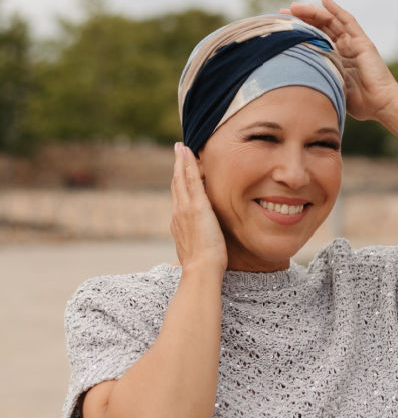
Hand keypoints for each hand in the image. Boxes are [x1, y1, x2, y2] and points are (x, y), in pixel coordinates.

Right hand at [170, 143, 227, 273]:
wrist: (201, 270)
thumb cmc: (202, 267)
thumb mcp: (196, 252)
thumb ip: (196, 243)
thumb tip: (197, 245)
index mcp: (178, 223)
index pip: (178, 198)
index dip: (178, 183)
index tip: (179, 172)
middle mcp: (178, 213)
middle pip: (176, 184)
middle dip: (177, 166)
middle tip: (178, 150)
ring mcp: (185, 209)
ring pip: (181, 179)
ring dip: (181, 161)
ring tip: (181, 147)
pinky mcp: (197, 206)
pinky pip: (191, 180)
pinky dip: (188, 165)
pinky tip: (188, 153)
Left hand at [282, 0, 397, 121]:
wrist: (381, 105)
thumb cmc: (360, 104)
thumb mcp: (332, 89)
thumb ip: (319, 81)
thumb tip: (293, 83)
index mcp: (336, 60)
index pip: (315, 40)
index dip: (299, 33)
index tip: (281, 29)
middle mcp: (344, 48)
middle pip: (320, 27)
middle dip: (302, 19)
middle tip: (283, 12)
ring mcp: (353, 43)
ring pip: (330, 21)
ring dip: (313, 12)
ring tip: (296, 6)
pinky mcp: (362, 42)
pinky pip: (348, 21)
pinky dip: (336, 9)